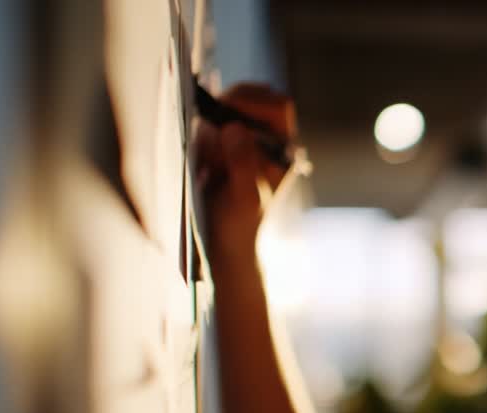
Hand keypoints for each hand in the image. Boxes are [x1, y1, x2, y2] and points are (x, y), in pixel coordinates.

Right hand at [193, 83, 296, 273]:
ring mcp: (245, 137)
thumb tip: (235, 129)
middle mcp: (268, 138)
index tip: (227, 111)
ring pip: (226, 108)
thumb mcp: (244, 198)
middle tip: (212, 144)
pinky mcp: (222, 140)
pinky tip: (204, 166)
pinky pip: (210, 122)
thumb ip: (243, 164)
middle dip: (226, 113)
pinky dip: (202, 136)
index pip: (279, 107)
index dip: (254, 102)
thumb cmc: (240, 223)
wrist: (224, 240)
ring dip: (211, 129)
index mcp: (284, 149)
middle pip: (251, 99)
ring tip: (210, 165)